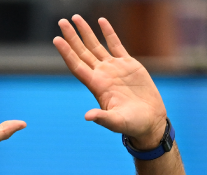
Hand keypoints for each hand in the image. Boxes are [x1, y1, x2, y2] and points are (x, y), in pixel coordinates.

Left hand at [54, 15, 167, 149]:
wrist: (149, 121)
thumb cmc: (132, 124)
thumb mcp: (116, 122)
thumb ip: (103, 118)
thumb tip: (88, 116)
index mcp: (97, 86)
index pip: (77, 66)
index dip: (67, 52)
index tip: (57, 39)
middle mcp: (102, 75)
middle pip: (82, 52)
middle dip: (72, 37)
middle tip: (61, 21)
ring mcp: (114, 68)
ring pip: (96, 46)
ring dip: (86, 32)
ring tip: (76, 18)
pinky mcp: (128, 65)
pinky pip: (115, 44)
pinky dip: (108, 32)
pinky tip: (101, 21)